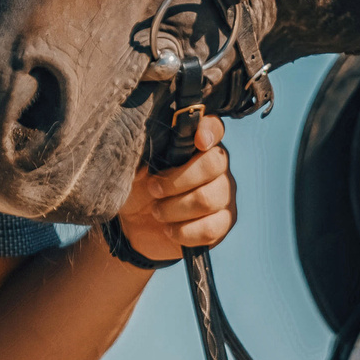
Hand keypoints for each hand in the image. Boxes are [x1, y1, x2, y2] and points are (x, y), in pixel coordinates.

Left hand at [116, 114, 236, 258]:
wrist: (137, 225)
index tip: (198, 141)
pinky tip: (169, 230)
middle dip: (178, 180)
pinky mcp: (222, 223)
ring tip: (157, 212)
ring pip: (208, 199)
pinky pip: (210, 228)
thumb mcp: (136, 168)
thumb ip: (144, 154)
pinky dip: (184, 231)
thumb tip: (143, 153)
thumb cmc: (140, 187)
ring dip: (175, 208)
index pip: (215, 127)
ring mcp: (224, 195)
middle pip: (214, 164)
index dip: (209, 131)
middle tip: (154, 189)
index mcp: (197, 144)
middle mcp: (217, 166)